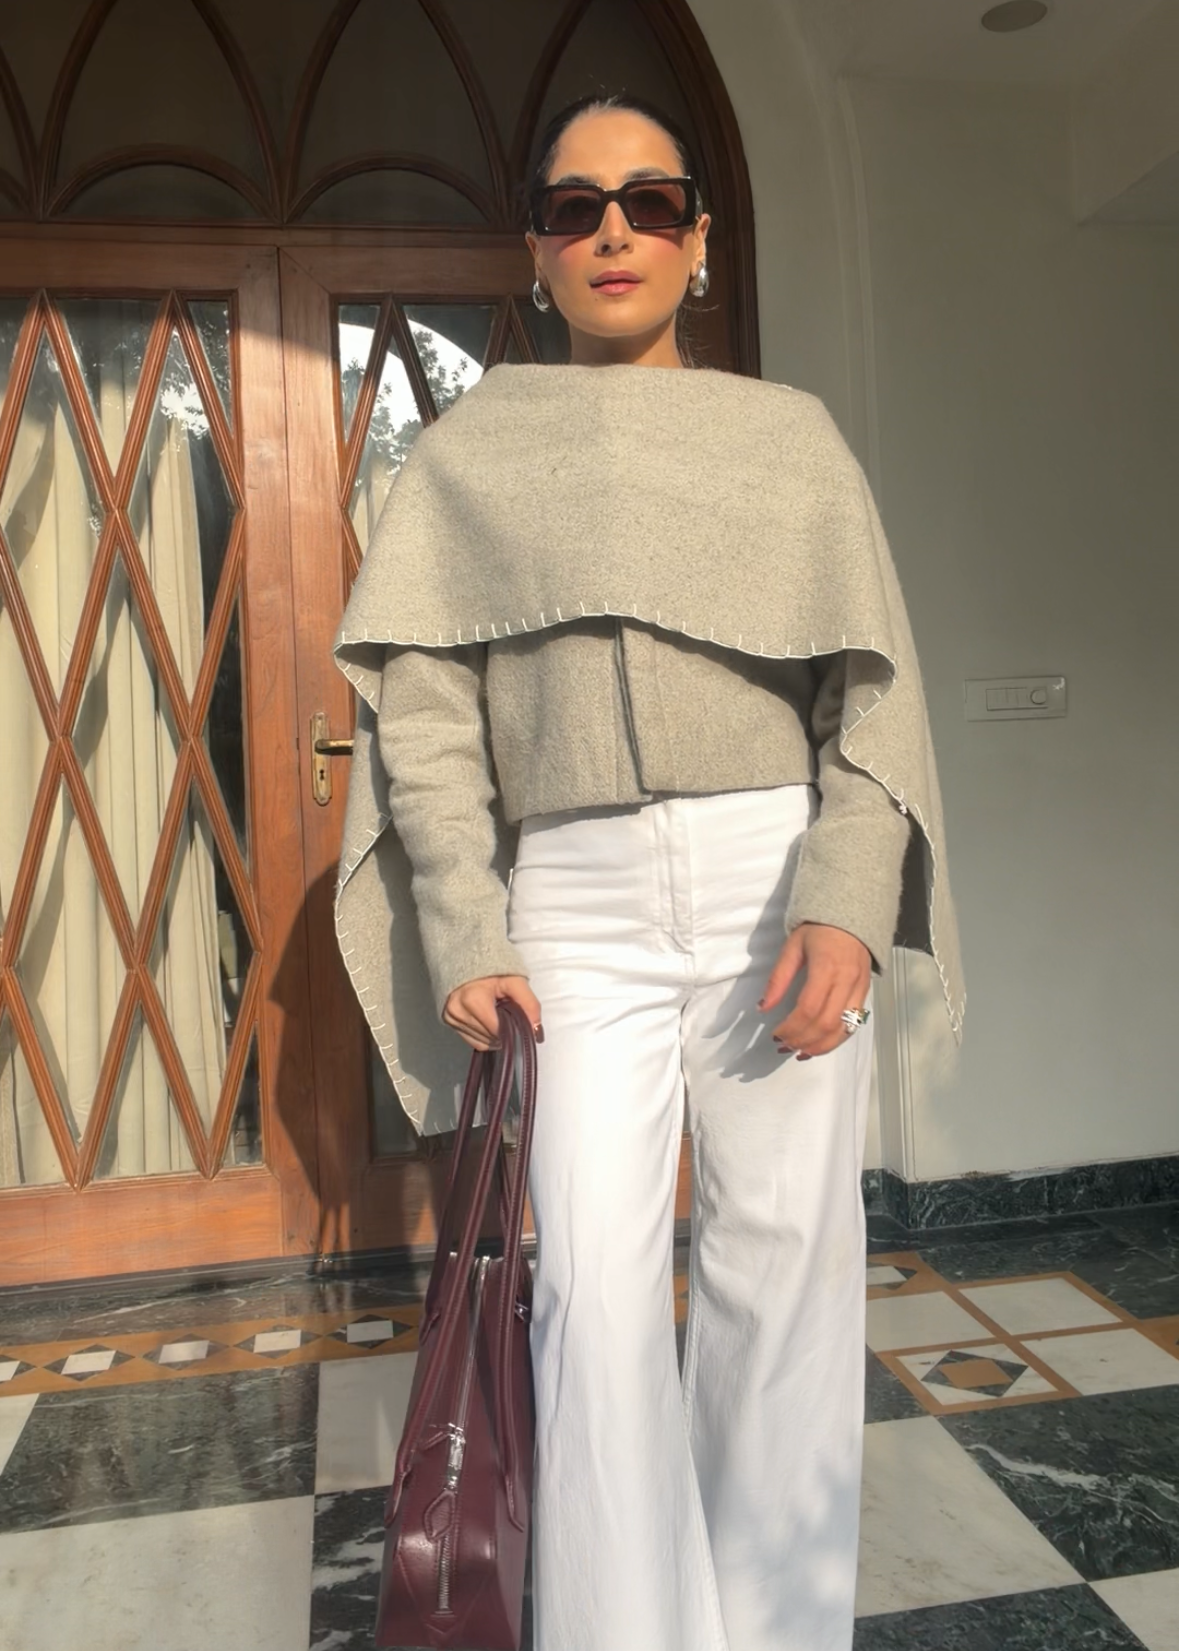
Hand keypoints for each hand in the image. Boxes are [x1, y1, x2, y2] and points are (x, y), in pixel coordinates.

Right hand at [442, 975, 542, 1053]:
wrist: (466, 956)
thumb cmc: (491, 967)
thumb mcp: (514, 980)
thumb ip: (529, 1004)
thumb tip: (536, 1031)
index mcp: (472, 1000)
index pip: (498, 1031)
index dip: (513, 1029)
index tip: (519, 1020)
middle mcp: (457, 1011)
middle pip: (490, 1038)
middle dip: (504, 1031)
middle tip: (508, 1013)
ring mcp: (450, 1018)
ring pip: (482, 1042)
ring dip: (494, 1035)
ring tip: (497, 1014)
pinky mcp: (448, 1021)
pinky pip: (472, 1040)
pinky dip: (484, 1035)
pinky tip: (488, 1020)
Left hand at [759, 923, 870, 1059]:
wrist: (852, 915)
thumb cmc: (820, 929)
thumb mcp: (792, 947)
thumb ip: (778, 979)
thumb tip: (762, 1007)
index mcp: (826, 966)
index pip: (808, 1008)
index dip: (791, 1027)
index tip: (775, 1033)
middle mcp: (846, 980)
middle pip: (826, 1023)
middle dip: (803, 1040)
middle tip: (784, 1045)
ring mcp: (859, 988)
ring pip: (843, 1029)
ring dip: (821, 1046)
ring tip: (800, 1052)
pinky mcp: (865, 993)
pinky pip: (854, 1024)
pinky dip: (836, 1040)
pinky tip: (819, 1045)